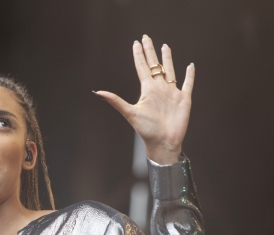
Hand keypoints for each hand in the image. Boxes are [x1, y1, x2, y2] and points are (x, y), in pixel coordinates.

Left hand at [95, 35, 194, 164]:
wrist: (163, 142)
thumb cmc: (146, 130)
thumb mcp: (129, 113)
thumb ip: (115, 101)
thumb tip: (98, 92)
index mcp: (147, 90)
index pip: (142, 68)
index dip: (138, 55)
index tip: (136, 43)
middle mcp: (159, 89)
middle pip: (155, 65)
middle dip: (150, 51)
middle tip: (146, 37)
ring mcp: (172, 93)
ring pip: (170, 71)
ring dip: (168, 59)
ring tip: (165, 46)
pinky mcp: (184, 99)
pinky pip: (188, 83)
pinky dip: (190, 75)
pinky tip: (190, 65)